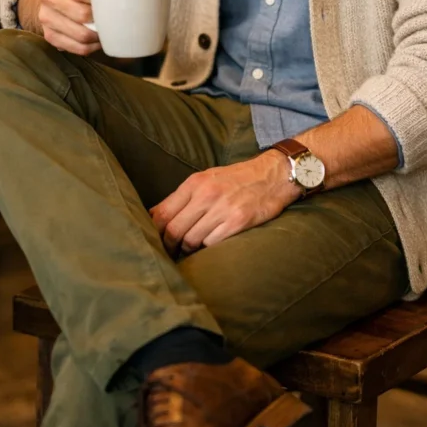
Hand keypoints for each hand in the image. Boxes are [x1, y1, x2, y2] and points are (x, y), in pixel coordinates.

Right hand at [33, 0, 111, 55]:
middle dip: (100, 19)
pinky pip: (76, 48)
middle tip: (112, 19)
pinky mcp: (48, 35)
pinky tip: (98, 40)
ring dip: (98, 36)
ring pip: (79, 34)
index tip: (108, 1)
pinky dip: (91, 47)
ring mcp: (45, 16)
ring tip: (107, 30)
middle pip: (80, 14)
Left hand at [149, 150, 300, 255]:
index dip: (153, 231)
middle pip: (174, 230)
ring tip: (191, 249)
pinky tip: (211, 243)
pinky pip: (212, 243)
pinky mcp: (238, 222)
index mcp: (195, 183)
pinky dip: (208, 248)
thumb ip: (183, 196)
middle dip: (169, 245)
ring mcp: (222, 209)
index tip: (153, 240)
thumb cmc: (237, 178)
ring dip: (189, 249)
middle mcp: (206, 195)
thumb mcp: (207, 179)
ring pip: (191, 240)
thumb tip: (154, 215)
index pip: (162, 213)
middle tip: (170, 252)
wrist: (273, 175)